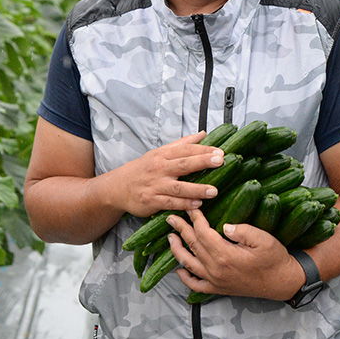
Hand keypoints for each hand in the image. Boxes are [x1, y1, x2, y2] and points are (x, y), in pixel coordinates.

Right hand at [108, 132, 223, 217]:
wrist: (118, 187)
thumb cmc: (144, 168)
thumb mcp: (161, 152)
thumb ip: (183, 144)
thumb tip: (203, 134)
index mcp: (163, 155)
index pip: (186, 149)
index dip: (204, 150)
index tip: (220, 151)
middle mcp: (160, 168)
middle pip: (184, 164)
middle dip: (203, 162)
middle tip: (220, 161)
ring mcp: (155, 185)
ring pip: (179, 187)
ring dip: (197, 189)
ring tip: (214, 190)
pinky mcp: (152, 201)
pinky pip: (171, 203)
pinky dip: (184, 204)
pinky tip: (197, 205)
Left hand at [167, 208, 304, 300]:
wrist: (281, 282)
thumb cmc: (274, 259)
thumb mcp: (264, 239)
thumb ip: (243, 230)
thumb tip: (225, 226)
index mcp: (225, 255)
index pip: (203, 233)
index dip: (195, 218)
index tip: (191, 207)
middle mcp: (216, 269)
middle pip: (192, 245)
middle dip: (181, 229)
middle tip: (171, 217)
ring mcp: (215, 281)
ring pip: (188, 264)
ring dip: (177, 249)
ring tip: (170, 237)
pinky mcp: (218, 289)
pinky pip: (195, 285)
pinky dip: (184, 277)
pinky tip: (179, 269)